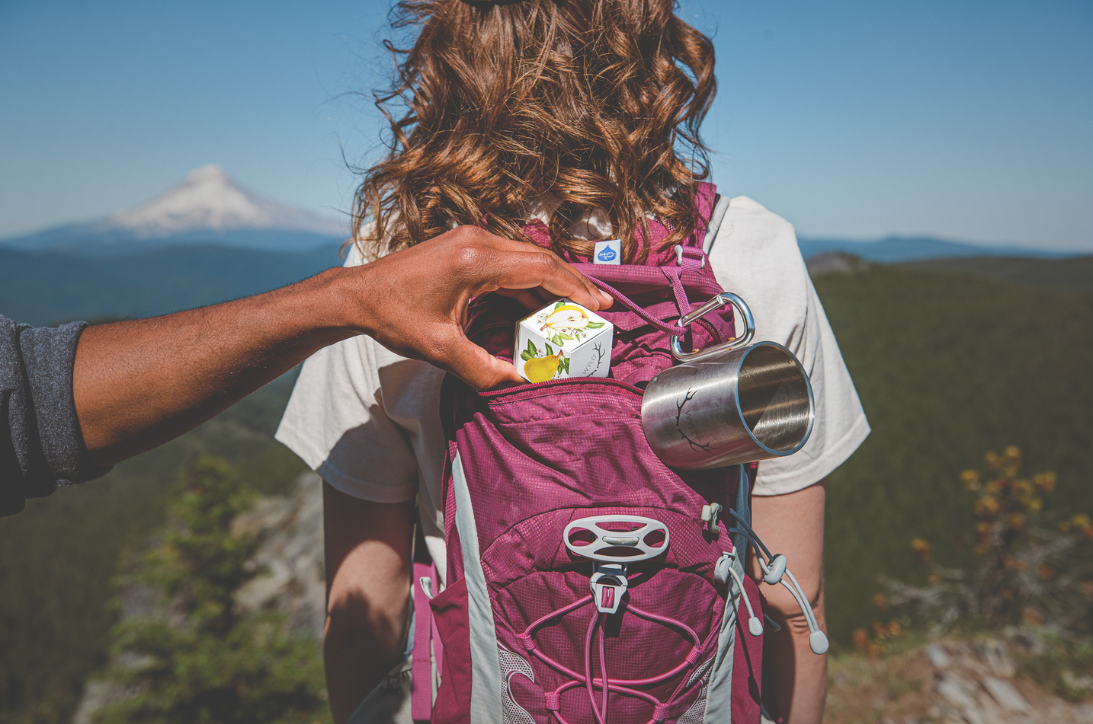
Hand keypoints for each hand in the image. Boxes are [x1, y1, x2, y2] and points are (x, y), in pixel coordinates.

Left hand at [343, 225, 611, 389]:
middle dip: (572, 283)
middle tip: (599, 308)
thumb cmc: (394, 317)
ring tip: (577, 309)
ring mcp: (471, 240)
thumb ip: (482, 368)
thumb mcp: (440, 350)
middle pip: (540, 258)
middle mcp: (477, 241)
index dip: (574, 288)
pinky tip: (541, 305)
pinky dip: (529, 282)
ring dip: (552, 283)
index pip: (540, 269)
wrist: (359, 295)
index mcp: (474, 260)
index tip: (599, 306)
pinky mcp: (466, 246)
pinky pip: (509, 262)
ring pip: (527, 258)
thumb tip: (519, 381)